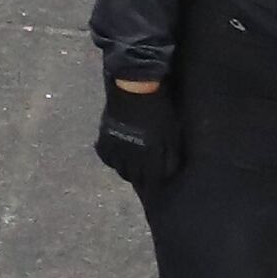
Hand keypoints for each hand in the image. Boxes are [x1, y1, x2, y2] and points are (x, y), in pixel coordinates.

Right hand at [97, 77, 182, 191]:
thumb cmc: (157, 108)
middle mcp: (131, 156)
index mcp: (149, 155)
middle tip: (145, 182)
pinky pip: (106, 157)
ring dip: (127, 172)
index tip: (156, 190)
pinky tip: (116, 158)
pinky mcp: (105, 137)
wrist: (134, 87)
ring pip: (119, 169)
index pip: (152, 179)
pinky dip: (112, 160)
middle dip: (141, 182)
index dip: (154, 186)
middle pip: (134, 177)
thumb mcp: (171, 131)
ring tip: (132, 171)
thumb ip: (170, 153)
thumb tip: (169, 172)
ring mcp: (116, 147)